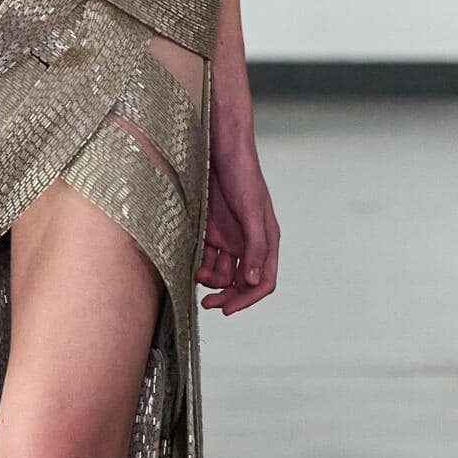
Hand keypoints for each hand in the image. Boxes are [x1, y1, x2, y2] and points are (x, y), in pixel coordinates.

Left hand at [197, 108, 278, 313]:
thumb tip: (255, 281)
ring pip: (222, 273)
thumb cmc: (243, 176)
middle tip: (209, 304)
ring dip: (211, 281)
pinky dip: (199, 265)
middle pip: (242, 282)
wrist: (219, 147)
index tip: (227, 310)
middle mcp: (249, 242)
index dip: (247, 299)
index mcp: (267, 240)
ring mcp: (229, 237)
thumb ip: (255, 246)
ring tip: (197, 276)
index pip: (263, 281)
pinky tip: (190, 266)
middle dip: (227, 295)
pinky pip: (206, 257)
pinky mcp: (210, 230)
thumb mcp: (252, 212)